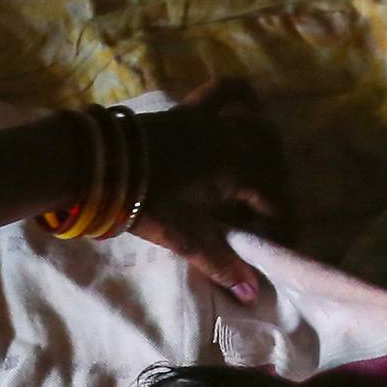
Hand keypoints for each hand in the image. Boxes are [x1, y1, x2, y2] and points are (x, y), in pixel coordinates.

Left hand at [132, 79, 291, 304]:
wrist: (102, 166)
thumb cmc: (147, 203)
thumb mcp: (185, 237)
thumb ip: (221, 263)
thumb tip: (252, 294)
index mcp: (239, 173)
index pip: (277, 200)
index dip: (284, 224)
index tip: (282, 242)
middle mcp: (234, 141)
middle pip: (274, 162)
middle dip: (277, 189)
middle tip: (265, 215)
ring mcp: (213, 121)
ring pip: (259, 126)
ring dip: (269, 147)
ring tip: (264, 170)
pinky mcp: (191, 109)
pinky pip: (225, 91)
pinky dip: (243, 97)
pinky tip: (251, 107)